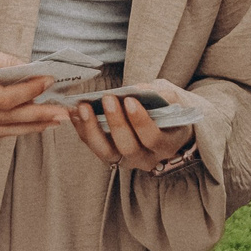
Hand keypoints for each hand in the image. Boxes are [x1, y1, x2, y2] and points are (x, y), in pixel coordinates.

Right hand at [0, 21, 68, 137]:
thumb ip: (2, 61)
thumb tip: (30, 70)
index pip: (2, 99)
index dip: (29, 92)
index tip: (48, 81)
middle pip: (4, 119)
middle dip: (37, 116)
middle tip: (63, 113)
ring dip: (28, 126)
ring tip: (53, 121)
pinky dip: (11, 126)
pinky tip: (30, 121)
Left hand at [67, 81, 199, 170]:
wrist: (170, 127)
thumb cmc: (171, 110)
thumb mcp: (174, 100)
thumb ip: (162, 95)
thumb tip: (139, 90)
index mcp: (168, 145)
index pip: (153, 138)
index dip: (140, 121)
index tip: (129, 100)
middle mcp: (148, 159)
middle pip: (128, 147)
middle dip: (116, 122)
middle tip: (108, 98)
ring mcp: (128, 160)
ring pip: (107, 152)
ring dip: (93, 129)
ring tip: (84, 107)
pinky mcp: (112, 157)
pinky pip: (95, 146)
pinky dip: (83, 129)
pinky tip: (76, 112)